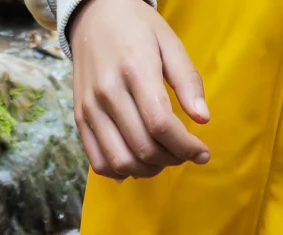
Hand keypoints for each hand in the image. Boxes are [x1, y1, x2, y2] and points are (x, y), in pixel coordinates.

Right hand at [68, 0, 209, 180]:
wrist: (93, 15)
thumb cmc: (137, 27)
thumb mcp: (169, 42)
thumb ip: (187, 80)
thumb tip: (203, 119)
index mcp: (135, 69)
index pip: (161, 124)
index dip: (185, 147)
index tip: (202, 153)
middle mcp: (108, 93)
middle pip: (143, 147)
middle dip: (171, 159)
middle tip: (185, 154)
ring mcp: (90, 109)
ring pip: (121, 161)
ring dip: (148, 170)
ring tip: (163, 160)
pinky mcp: (79, 119)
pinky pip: (98, 162)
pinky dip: (120, 172)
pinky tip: (137, 163)